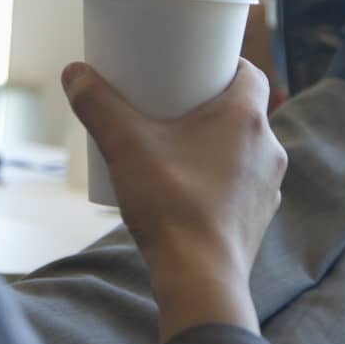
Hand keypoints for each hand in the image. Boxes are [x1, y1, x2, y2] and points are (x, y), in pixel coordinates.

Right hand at [61, 60, 285, 342]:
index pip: (250, 73)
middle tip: (176, 104)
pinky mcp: (261, 217)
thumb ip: (98, 105)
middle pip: (245, 110)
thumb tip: (74, 72)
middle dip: (212, 104)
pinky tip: (191, 187)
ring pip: (246, 149)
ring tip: (179, 147)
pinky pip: (244, 183)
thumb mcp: (125, 146)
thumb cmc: (171, 205)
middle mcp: (269, 148)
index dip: (225, 64)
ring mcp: (270, 186)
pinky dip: (222, 178)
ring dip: (219, 143)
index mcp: (246, 117)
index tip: (196, 65)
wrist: (201, 279)